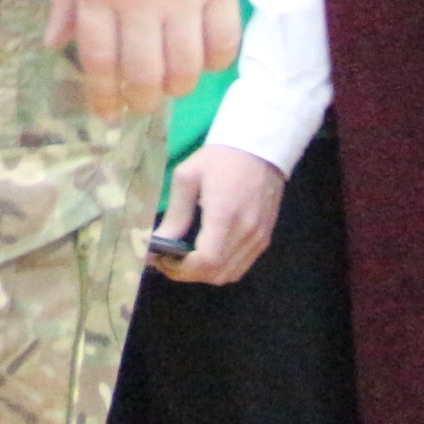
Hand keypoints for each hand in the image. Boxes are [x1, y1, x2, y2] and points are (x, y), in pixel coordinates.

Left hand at [47, 0, 243, 121]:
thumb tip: (55, 44)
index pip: (99, 59)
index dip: (102, 96)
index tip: (106, 113)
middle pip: (145, 74)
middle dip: (140, 100)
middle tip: (138, 104)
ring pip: (186, 67)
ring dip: (177, 87)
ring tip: (169, 84)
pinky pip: (225, 43)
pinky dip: (214, 63)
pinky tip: (202, 58)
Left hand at [149, 145, 285, 285]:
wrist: (258, 148)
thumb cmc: (219, 158)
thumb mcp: (187, 177)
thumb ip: (176, 214)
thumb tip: (159, 241)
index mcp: (225, 215)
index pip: (207, 261)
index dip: (181, 269)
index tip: (161, 260)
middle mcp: (246, 232)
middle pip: (217, 274)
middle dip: (188, 274)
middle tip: (167, 261)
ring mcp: (259, 238)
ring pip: (230, 274)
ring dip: (204, 274)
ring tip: (182, 259)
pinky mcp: (265, 238)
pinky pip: (241, 266)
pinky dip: (221, 268)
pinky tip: (204, 255)